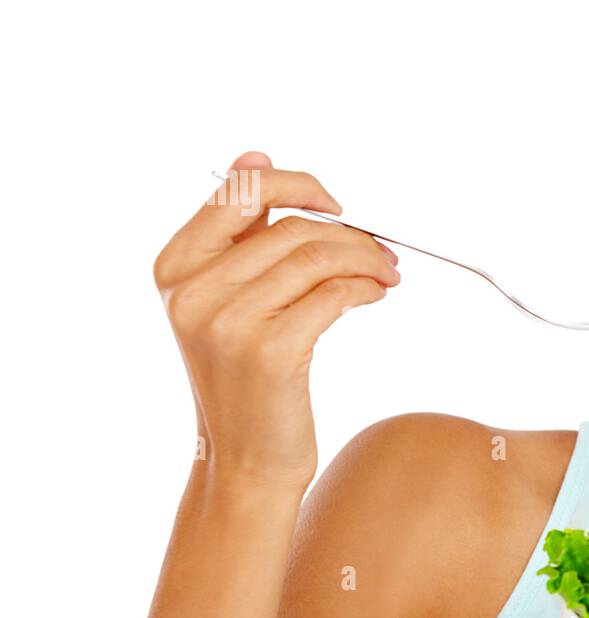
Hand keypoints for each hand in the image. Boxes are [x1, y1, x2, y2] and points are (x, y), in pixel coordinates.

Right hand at [153, 151, 400, 489]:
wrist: (245, 460)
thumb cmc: (245, 379)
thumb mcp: (225, 302)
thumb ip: (239, 236)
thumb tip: (257, 157)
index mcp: (174, 268)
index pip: (239, 192)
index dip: (296, 184)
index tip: (335, 202)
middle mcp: (192, 292)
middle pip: (291, 227)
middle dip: (350, 233)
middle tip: (381, 250)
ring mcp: (228, 322)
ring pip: (317, 257)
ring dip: (366, 259)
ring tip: (385, 272)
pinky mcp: (270, 351)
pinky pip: (335, 294)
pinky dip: (366, 288)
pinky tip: (376, 293)